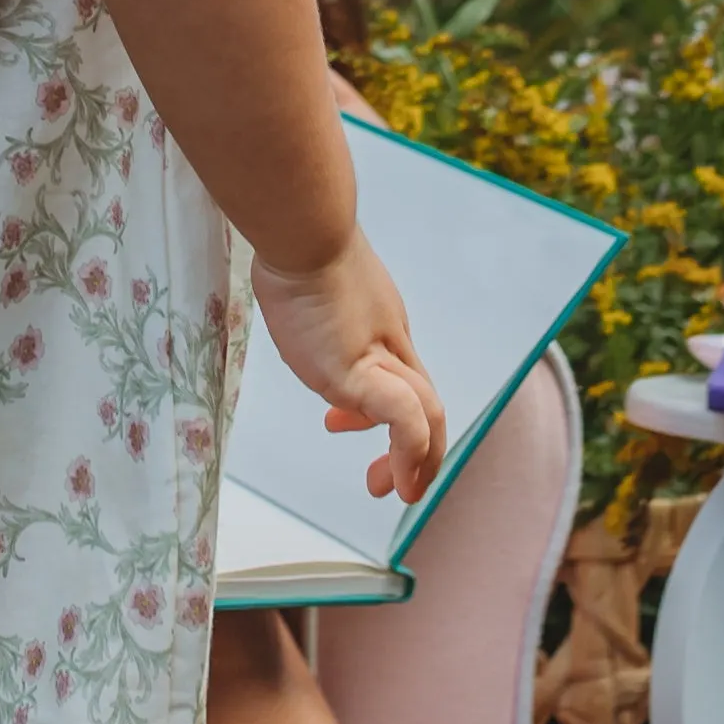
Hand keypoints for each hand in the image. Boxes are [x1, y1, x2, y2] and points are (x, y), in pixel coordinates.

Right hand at [253, 232, 447, 503]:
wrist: (302, 234)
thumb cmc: (300, 256)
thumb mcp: (317, 300)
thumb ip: (326, 328)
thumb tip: (316, 342)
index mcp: (382, 332)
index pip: (406, 386)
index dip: (399, 423)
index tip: (358, 442)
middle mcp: (387, 349)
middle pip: (422, 408)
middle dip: (417, 456)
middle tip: (392, 487)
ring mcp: (376, 361)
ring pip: (419, 417)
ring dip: (412, 463)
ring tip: (390, 489)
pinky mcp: (360, 372)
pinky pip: (401, 418)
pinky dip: (408, 450)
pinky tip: (395, 473)